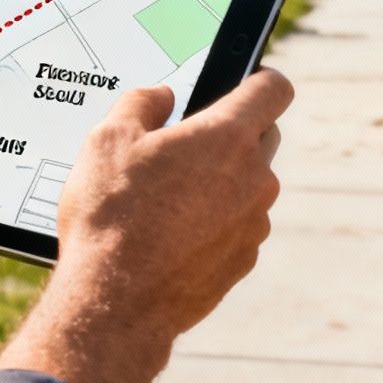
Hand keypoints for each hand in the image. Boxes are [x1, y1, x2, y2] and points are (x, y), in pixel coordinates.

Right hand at [0, 69, 292, 382]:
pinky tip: (173, 234)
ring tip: (168, 198)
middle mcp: (254, 178)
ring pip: (249, 185)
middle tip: (186, 144)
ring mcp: (253, 222)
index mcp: (227, 137)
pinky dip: (216, 223)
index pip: (274, 89)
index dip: (261, 78)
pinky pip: (238, 226)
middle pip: (264, 136)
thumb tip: (162, 97)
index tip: (246, 81)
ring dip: (222, 182)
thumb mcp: (108, 139)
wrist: (115, 303)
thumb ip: (142, 102)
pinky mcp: (244, 260)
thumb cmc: (112, 217)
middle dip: (233, 133)